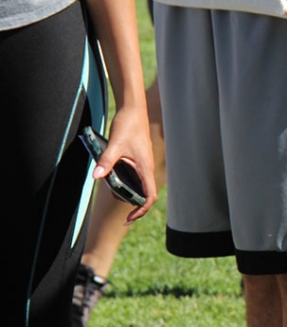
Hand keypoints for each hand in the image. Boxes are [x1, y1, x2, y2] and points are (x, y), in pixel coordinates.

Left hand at [95, 104, 156, 222]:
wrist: (133, 109)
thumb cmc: (128, 125)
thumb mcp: (115, 145)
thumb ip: (106, 162)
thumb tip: (96, 177)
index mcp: (145, 168)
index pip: (149, 197)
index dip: (141, 210)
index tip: (128, 217)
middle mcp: (146, 168)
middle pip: (145, 195)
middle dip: (132, 204)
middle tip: (115, 201)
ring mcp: (143, 164)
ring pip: (140, 186)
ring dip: (129, 193)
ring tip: (113, 191)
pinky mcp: (138, 159)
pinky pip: (135, 177)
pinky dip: (127, 183)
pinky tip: (113, 178)